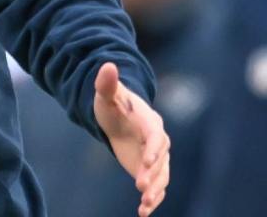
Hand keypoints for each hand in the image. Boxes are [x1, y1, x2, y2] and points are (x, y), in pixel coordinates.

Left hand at [93, 62, 169, 215]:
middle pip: (161, 161)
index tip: (147, 162)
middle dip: (153, 175)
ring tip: (145, 206)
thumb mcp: (106, 94)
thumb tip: (107, 65)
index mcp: (150, 123)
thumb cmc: (113, 104)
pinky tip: (143, 212)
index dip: (153, 149)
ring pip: (161, 177)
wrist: (118, 117)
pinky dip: (153, 199)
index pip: (156, 137)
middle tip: (141, 188)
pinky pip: (156, 186)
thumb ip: (107, 82)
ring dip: (155, 191)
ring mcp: (156, 158)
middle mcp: (158, 142)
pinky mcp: (150, 170)